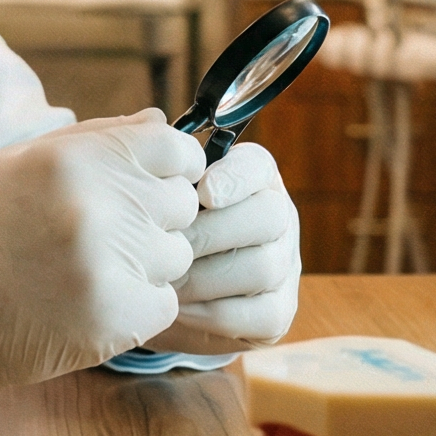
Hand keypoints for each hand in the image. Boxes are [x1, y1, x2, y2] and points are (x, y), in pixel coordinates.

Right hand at [0, 109, 201, 418]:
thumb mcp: (22, 161)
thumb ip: (99, 137)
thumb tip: (163, 120)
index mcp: (75, 160)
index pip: (176, 148)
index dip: (172, 165)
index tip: (152, 182)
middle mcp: (98, 207)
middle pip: (181, 203)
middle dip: (153, 215)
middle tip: (105, 231)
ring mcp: (109, 266)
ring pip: (176, 255)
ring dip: (145, 262)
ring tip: (91, 266)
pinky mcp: (115, 319)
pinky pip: (166, 303)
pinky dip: (139, 304)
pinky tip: (94, 299)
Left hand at [147, 141, 300, 354]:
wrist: (158, 292)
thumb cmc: (156, 229)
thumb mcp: (152, 191)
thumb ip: (152, 155)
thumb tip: (152, 121)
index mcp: (252, 178)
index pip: (259, 166)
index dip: (234, 177)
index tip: (202, 192)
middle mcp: (277, 217)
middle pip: (269, 216)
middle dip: (210, 234)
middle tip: (166, 246)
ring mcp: (284, 265)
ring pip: (263, 266)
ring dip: (206, 276)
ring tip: (164, 280)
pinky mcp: (278, 312)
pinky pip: (259, 315)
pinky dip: (213, 314)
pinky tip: (178, 308)